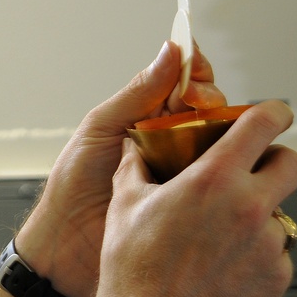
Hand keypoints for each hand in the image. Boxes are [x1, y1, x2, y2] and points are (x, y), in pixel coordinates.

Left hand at [15, 41, 223, 296]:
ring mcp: (182, 170)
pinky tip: (230, 165)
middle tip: (199, 104)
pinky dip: (228, 169)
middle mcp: (168, 139)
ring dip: (225, 131)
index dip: (193, 71)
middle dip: (211, 98)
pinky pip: (218, 180)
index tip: (194, 74)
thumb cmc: (72, 186)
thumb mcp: (100, 129)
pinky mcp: (191, 200)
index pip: (180, 80)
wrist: (67, 245)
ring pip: (220, 141)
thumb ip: (137, 93)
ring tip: (213, 133)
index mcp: (143, 116)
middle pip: (208, 107)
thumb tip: (171, 51)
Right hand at [86, 99, 296, 296]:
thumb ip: (136, 166)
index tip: (274, 114)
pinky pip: (276, 255)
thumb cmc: (133, 269)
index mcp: (213, 179)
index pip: (264, 124)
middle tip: (252, 174)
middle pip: (291, 165)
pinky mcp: (275, 277)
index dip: (273, 112)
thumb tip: (135, 146)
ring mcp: (267, 245)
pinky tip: (223, 267)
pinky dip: (256, 256)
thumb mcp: (124, 204)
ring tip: (221, 237)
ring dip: (258, 217)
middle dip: (275, 162)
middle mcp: (249, 207)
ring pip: (280, 215)